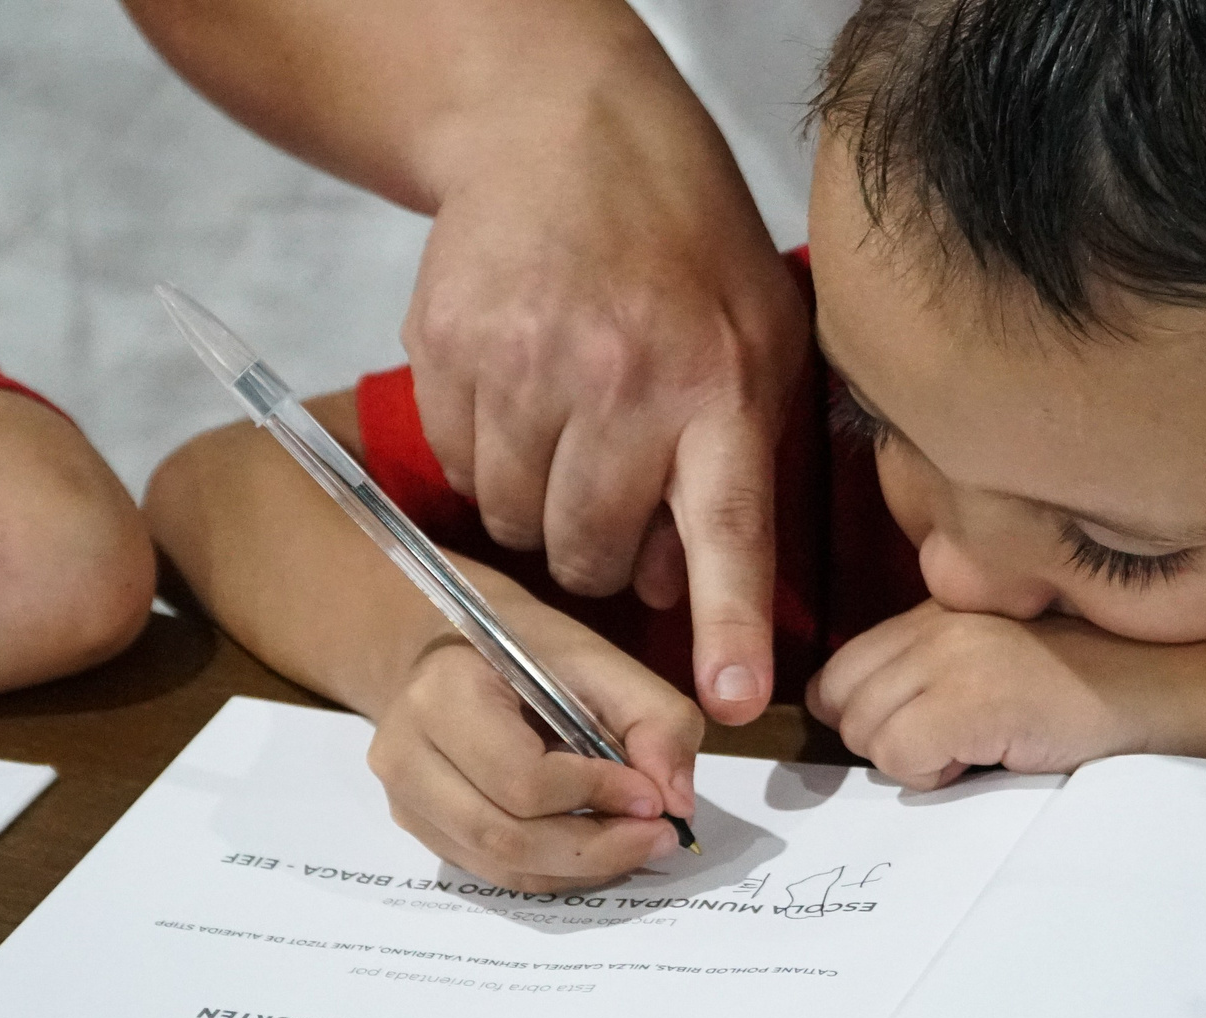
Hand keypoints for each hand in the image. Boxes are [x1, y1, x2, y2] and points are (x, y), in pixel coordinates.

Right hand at [367, 615, 704, 890]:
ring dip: (582, 867)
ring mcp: (404, 799)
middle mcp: (405, 753)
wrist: (461, 657)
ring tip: (636, 842)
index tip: (654, 797)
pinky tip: (596, 848)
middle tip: (658, 836)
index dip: (596, 795)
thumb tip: (676, 802)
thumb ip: (656, 721)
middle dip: (596, 847)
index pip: (521, 777)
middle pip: (506, 835)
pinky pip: (495, 872)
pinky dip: (556, 871)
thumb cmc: (534, 654)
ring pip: (502, 865)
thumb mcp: (605, 663)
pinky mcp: (420, 830)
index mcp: (444, 693)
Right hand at [404, 51, 807, 725]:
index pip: (728, 527)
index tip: (728, 701)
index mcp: (718, 386)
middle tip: (612, 488)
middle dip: (599, 549)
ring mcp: (524, 365)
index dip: (729, 623)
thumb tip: (677, 588)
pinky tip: (517, 393)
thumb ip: (736, 464)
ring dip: (539, 506)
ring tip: (567, 428)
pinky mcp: (446, 350)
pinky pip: (460, 469)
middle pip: (590, 553)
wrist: (560, 129)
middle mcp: (622, 382)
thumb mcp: (759, 340)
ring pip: (517, 523)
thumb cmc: (681, 249)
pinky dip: (487, 456)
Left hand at [805, 602, 1170, 789]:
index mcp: (938, 609)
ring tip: (978, 746)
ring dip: (913, 760)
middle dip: (886, 741)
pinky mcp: (972, 696)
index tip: (920, 734)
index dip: (865, 717)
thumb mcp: (995, 660)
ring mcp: (952, 655)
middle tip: (955, 744)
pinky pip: (899, 756)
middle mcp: (937, 622)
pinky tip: (986, 758)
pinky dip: (933, 775)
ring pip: (865, 732)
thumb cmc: (1086, 691)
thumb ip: (930, 671)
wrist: (1163, 690)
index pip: (841, 672)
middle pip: (841, 703)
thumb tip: (855, 722)